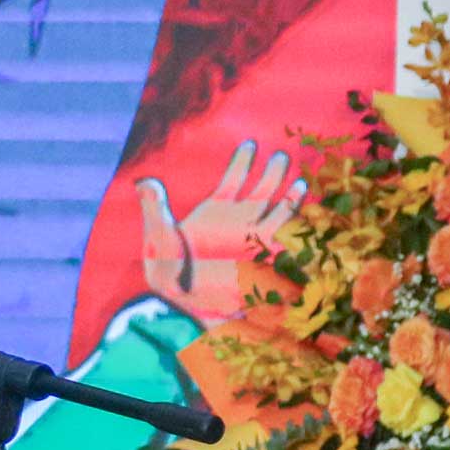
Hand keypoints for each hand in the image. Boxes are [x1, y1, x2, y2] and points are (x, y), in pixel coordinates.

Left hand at [138, 139, 303, 324]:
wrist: (180, 305)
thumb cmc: (165, 270)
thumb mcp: (159, 236)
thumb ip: (155, 209)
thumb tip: (143, 182)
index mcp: (216, 210)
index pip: (235, 178)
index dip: (243, 161)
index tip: (250, 144)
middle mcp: (238, 221)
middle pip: (263, 190)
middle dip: (273, 173)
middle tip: (280, 156)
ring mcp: (252, 241)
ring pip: (279, 213)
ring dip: (290, 198)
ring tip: (300, 183)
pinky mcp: (262, 262)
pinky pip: (285, 244)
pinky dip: (297, 232)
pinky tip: (305, 226)